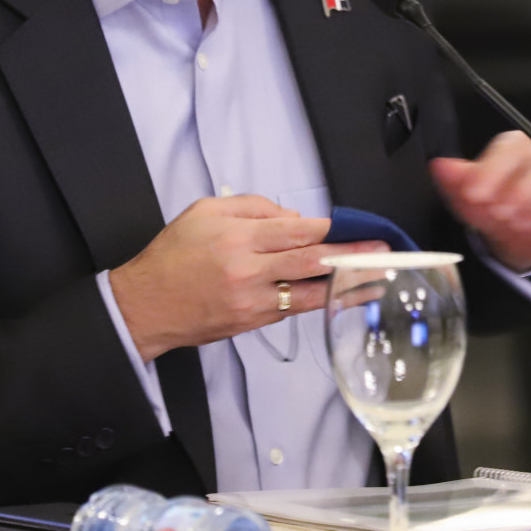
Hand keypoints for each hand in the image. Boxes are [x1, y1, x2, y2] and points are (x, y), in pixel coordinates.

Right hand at [108, 195, 388, 361]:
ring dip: (347, 288)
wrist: (145, 305)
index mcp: (238, 236)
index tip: (361, 229)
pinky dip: (315, 301)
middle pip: (312, 262)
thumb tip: (294, 218)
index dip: (334, 231)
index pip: (298, 231)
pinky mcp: (251, 323)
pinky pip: (290, 309)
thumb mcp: (205, 211)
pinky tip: (339, 297)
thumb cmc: (173, 254)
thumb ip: (252, 207)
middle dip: (353, 257)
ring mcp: (252, 301)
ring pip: (309, 294)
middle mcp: (249, 269)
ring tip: (378, 283)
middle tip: (384, 253)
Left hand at [431, 130, 530, 272]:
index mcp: (517, 145)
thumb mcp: (466, 193)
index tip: (475, 194)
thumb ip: (455, 179)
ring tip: (517, 225)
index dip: (492, 171)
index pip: (511, 147)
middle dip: (516, 194)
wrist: (510, 235)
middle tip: (498, 214)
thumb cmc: (490, 204)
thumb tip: (440, 165)